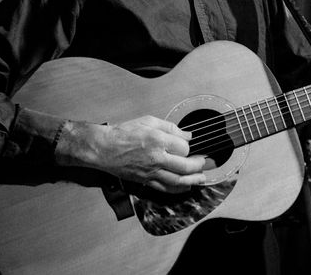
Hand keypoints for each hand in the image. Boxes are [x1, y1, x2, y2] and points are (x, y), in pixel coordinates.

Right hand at [57, 115, 211, 192]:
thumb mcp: (148, 121)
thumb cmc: (123, 133)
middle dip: (200, 165)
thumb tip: (187, 134)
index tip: (190, 144)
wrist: (103, 149)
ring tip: (202, 178)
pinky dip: (178, 189)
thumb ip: (171, 127)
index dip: (190, 146)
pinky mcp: (146, 180)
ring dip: (194, 180)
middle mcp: (157, 158)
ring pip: (178, 181)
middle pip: (186, 166)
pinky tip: (186, 187)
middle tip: (207, 162)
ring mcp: (151, 172)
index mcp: (158, 140)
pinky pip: (165, 188)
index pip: (184, 147)